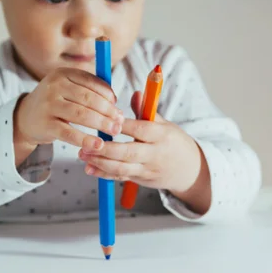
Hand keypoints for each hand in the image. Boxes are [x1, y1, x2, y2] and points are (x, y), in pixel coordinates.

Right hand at [14, 68, 123, 151]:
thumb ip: (89, 91)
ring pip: (82, 114)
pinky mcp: (46, 124)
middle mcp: (54, 86)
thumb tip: (115, 103)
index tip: (117, 106)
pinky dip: (86, 139)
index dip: (108, 95)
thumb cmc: (54, 103)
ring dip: (102, 124)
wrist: (25, 118)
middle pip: (89, 99)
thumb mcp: (67, 89)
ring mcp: (49, 105)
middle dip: (108, 111)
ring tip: (114, 131)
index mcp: (63, 74)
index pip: (92, 82)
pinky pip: (70, 133)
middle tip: (120, 121)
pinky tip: (98, 145)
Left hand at [78, 91, 210, 211]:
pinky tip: (89, 168)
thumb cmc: (172, 141)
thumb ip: (146, 111)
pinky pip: (120, 177)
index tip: (105, 118)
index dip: (122, 125)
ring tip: (82, 154)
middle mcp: (154, 154)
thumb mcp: (164, 124)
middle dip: (105, 149)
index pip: (140, 129)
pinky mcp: (140, 179)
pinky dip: (104, 174)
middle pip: (128, 152)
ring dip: (100, 162)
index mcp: (161, 135)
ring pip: (122, 168)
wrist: (189, 169)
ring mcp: (147, 169)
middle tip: (86, 142)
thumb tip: (135, 93)